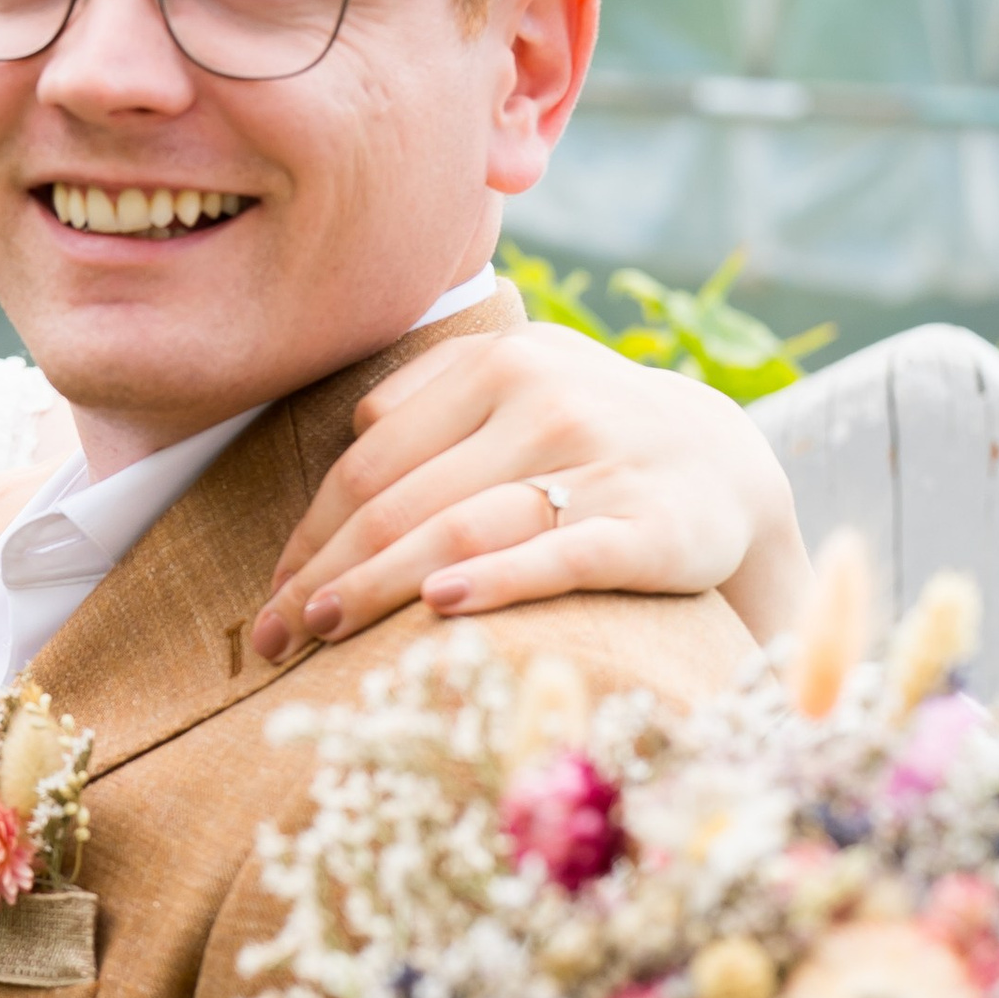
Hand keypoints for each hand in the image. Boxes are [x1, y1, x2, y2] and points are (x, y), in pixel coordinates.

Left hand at [252, 324, 810, 659]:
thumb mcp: (517, 386)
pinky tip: (439, 608)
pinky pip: (557, 555)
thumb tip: (347, 449)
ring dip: (375, 586)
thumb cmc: (587, 437)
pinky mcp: (648, 527)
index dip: (311, 531)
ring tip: (319, 632)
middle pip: (399, 501)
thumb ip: (432, 401)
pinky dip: (495, 580)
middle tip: (272, 634)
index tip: (273, 591)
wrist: (726, 464)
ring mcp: (598, 461)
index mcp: (496, 363)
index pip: (369, 460)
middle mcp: (544, 399)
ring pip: (458, 529)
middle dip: (324, 573)